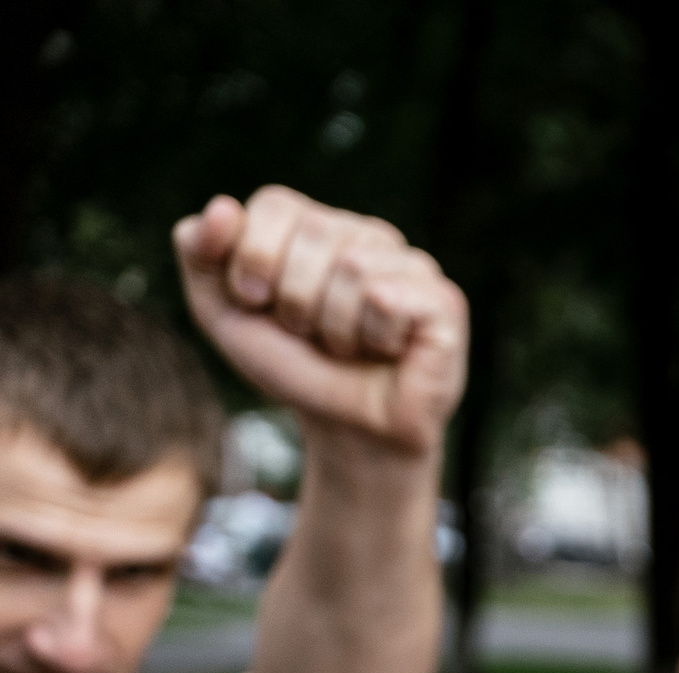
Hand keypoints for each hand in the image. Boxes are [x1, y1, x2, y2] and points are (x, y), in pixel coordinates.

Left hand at [173, 186, 467, 453]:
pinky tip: (388, 351)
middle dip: (295, 302)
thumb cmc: (293, 365)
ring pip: (352, 268)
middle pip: (315, 233)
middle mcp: (369, 235)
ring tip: (350, 347)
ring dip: (334, 329)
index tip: (257, 302)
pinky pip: (388, 298)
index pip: (276, 203)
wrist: (347, 430)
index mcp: (317, 226)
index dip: (255, 256)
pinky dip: (372, 338)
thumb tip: (222, 207)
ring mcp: (412, 265)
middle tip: (312, 334)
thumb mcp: (223, 311)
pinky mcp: (444, 302)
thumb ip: (201, 254)